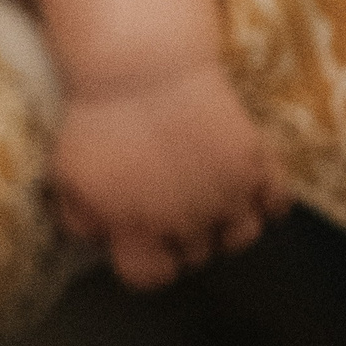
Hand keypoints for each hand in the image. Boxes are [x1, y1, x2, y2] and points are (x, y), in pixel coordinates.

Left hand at [51, 61, 288, 288]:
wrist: (142, 67)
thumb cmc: (97, 120)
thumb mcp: (68, 175)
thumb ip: (80, 220)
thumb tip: (101, 243)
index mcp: (137, 228)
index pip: (151, 278)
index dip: (148, 263)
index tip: (146, 244)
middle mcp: (186, 220)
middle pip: (197, 254)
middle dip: (183, 238)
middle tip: (174, 208)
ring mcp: (227, 192)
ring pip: (241, 236)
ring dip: (226, 225)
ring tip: (212, 202)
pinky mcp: (257, 162)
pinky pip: (277, 202)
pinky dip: (267, 199)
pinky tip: (247, 185)